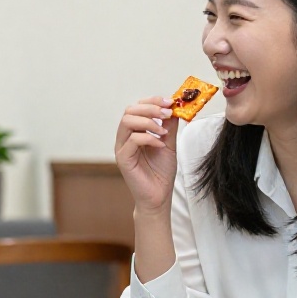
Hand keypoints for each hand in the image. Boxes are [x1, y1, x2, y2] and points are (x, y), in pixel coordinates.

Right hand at [115, 97, 177, 214]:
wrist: (158, 196)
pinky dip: (149, 138)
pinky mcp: (123, 158)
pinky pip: (133, 139)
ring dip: (149, 121)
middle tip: (167, 113)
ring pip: (127, 121)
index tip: (170, 102)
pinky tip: (160, 145)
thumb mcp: (169, 144)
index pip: (137, 107)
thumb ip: (169, 126)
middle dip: (150, 108)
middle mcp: (125, 138)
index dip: (152, 101)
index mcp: (134, 132)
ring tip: (163, 131)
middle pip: (130, 110)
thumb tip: (174, 108)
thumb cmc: (160, 173)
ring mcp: (122, 148)